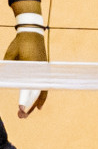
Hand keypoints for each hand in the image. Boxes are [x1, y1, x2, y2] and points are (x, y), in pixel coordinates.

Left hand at [6, 2, 46, 117]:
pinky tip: (39, 105)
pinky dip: (41, 96)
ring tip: (27, 114)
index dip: (25, 100)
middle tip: (21, 116)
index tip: (20, 109)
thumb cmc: (19, 43)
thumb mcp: (10, 56)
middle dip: (29, 106)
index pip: (29, 88)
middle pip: (37, 92)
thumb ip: (7, 69)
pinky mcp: (42, 69)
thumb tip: (2, 79)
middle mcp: (40, 70)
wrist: (31, 32)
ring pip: (42, 91)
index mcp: (32, 67)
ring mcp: (42, 70)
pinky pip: (43, 86)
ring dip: (35, 103)